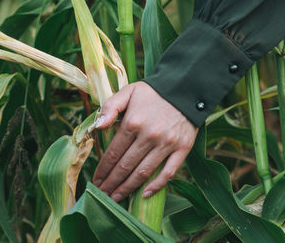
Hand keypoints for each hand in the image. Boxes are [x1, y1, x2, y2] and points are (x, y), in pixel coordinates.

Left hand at [91, 82, 197, 201]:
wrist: (188, 86)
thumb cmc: (155, 91)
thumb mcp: (129, 91)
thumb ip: (110, 106)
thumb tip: (97, 126)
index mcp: (133, 122)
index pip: (113, 153)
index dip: (103, 170)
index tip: (95, 181)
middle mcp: (149, 136)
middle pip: (125, 167)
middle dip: (111, 183)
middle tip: (102, 195)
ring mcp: (167, 143)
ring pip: (143, 173)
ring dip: (127, 188)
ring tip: (116, 198)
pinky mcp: (183, 148)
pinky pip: (168, 172)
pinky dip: (156, 186)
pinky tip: (144, 194)